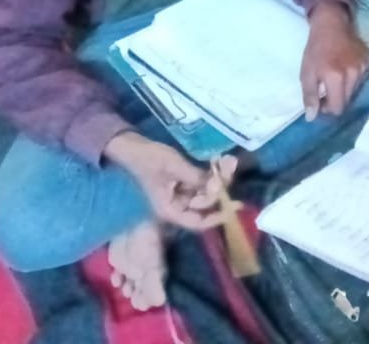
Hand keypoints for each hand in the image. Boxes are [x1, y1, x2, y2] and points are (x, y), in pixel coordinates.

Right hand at [104, 133, 228, 230]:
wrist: (132, 146)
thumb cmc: (148, 159)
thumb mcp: (173, 167)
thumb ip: (196, 178)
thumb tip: (219, 186)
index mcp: (170, 210)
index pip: (197, 222)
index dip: (217, 216)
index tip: (235, 205)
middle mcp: (177, 205)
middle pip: (205, 203)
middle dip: (220, 187)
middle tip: (230, 166)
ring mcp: (180, 193)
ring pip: (205, 190)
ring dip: (218, 177)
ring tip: (228, 160)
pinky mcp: (183, 181)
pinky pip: (201, 181)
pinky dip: (210, 172)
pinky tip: (219, 159)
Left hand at [300, 1, 368, 119]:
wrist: (331, 24)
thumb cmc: (315, 49)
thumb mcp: (306, 73)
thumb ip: (310, 96)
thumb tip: (312, 118)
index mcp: (336, 78)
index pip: (338, 108)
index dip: (327, 108)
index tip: (320, 100)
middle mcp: (353, 74)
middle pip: (347, 101)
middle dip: (336, 99)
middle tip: (326, 88)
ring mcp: (363, 67)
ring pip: (354, 90)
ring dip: (344, 88)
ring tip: (335, 75)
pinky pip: (361, 79)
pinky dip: (353, 78)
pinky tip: (345, 67)